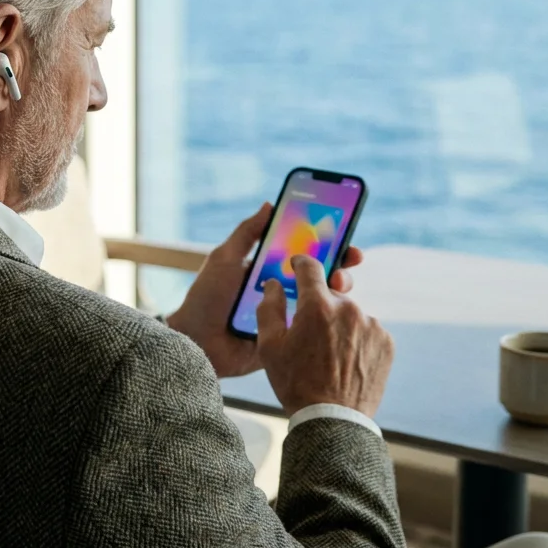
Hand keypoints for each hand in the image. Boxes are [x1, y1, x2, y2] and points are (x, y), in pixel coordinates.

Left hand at [166, 203, 364, 377]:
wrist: (196, 342)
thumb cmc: (206, 298)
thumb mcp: (225, 258)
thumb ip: (247, 233)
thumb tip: (270, 205)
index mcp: (269, 270)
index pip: (303, 253)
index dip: (325, 243)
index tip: (344, 234)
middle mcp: (282, 291)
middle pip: (320, 275)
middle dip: (340, 264)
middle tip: (350, 258)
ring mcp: (288, 316)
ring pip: (323, 300)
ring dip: (338, 288)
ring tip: (338, 283)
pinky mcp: (288, 339)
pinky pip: (313, 329)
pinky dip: (327, 318)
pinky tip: (332, 310)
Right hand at [256, 255, 393, 417]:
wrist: (333, 420)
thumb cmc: (296, 383)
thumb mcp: (270, 347)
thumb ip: (269, 308)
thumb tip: (274, 284)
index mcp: (317, 305)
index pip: (310, 267)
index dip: (300, 263)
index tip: (297, 266)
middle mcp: (348, 308)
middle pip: (330, 295)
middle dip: (318, 307)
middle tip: (309, 334)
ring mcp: (371, 325)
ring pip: (350, 314)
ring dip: (339, 325)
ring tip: (329, 356)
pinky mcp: (386, 342)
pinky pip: (367, 331)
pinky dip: (357, 340)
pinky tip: (346, 362)